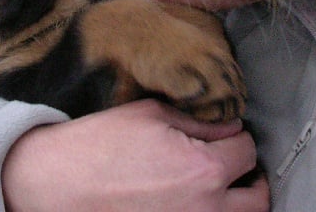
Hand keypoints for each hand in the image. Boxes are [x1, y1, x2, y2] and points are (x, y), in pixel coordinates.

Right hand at [2, 99, 268, 210]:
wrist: (58, 182)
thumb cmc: (99, 144)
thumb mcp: (151, 114)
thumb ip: (198, 121)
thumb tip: (229, 125)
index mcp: (203, 169)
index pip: (247, 150)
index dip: (238, 137)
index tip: (226, 135)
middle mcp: (205, 208)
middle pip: (257, 197)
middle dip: (250, 176)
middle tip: (235, 164)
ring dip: (237, 201)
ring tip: (219, 186)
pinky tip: (191, 200)